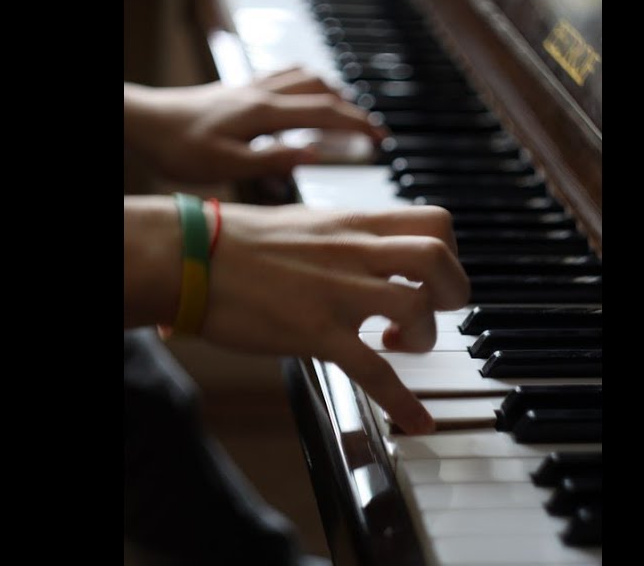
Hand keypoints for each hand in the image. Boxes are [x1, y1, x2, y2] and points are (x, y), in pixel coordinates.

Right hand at [123, 198, 469, 434]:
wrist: (191, 256)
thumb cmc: (236, 240)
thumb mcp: (306, 222)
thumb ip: (345, 236)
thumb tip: (365, 251)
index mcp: (354, 224)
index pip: (434, 222)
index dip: (450, 253)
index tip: (434, 276)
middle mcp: (354, 252)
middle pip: (438, 258)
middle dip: (453, 292)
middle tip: (436, 311)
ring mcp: (337, 292)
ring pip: (415, 308)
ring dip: (425, 336)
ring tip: (403, 345)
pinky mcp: (315, 331)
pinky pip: (373, 370)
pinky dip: (404, 401)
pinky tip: (418, 422)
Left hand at [125, 68, 384, 182]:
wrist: (144, 122)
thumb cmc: (178, 147)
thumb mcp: (225, 165)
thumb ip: (273, 160)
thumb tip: (315, 154)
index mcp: (264, 113)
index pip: (326, 111)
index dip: (359, 124)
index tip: (382, 139)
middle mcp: (262, 93)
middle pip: (323, 90)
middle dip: (353, 109)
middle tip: (373, 131)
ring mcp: (250, 87)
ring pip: (305, 77)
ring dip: (332, 92)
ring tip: (347, 113)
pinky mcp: (238, 89)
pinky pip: (284, 75)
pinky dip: (306, 83)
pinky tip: (305, 96)